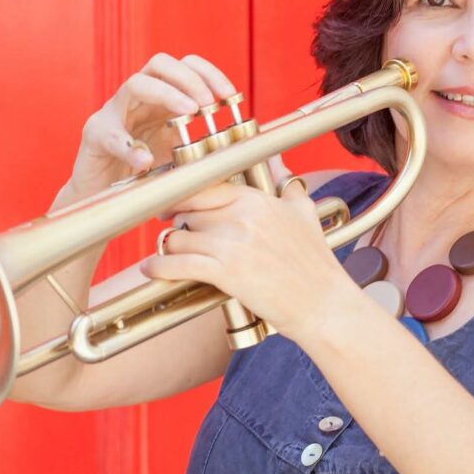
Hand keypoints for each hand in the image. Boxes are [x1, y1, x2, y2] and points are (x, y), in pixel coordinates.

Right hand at [60, 53, 236, 204]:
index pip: (185, 66)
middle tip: (208, 104)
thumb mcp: (179, 156)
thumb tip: (238, 148)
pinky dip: (130, 147)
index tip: (231, 96)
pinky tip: (146, 160)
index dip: (210, 74)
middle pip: (159, 63)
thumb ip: (201, 146)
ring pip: (135, 84)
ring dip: (166, 94)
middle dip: (189, 79)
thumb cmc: (144, 175)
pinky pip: (111, 134)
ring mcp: (113, 113)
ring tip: (188, 114)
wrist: (103, 198)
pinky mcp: (95, 136)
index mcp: (160, 97)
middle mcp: (136, 97)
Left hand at [139, 166, 356, 341]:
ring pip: (180, 238)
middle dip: (179, 226)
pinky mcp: (225, 272)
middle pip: (188, 213)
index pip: (205, 187)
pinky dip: (160, 267)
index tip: (171, 204)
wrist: (323, 303)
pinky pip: (179, 264)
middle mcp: (241, 216)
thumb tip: (282, 170)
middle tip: (176, 236)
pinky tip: (151, 269)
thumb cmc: (315, 264)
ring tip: (168, 256)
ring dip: (170, 248)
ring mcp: (232, 244)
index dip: (182, 196)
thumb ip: (288, 189)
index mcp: (256, 200)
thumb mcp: (305, 214)